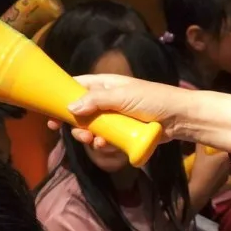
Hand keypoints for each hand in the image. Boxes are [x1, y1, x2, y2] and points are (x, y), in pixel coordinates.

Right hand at [65, 73, 193, 153]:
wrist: (180, 118)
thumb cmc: (154, 100)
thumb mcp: (123, 97)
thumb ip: (96, 101)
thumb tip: (70, 107)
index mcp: (106, 84)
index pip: (77, 86)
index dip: (62, 97)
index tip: (49, 112)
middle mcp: (108, 100)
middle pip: (81, 112)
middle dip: (77, 124)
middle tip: (79, 133)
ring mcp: (115, 117)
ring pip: (92, 128)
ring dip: (90, 136)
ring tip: (95, 141)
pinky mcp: (123, 133)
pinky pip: (106, 139)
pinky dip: (103, 143)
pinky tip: (106, 145)